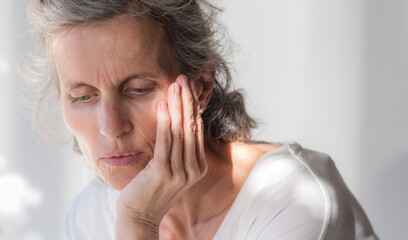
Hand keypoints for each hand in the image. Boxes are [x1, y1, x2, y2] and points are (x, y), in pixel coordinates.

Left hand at [115, 75, 206, 238]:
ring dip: (178, 105)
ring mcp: (181, 172)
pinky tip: (163, 104)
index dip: (193, 106)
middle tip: (184, 77)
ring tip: (176, 84)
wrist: (139, 215)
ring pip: (180, 131)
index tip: (188, 86)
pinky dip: (165, 121)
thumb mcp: (170, 167)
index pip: (197, 129)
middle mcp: (193, 168)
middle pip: (192, 126)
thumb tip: (177, 121)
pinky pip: (165, 141)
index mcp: (197, 166)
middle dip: (188, 100)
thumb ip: (178, 148)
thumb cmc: (151, 188)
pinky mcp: (163, 172)